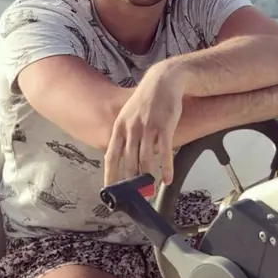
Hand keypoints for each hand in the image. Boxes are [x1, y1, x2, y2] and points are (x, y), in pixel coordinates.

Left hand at [104, 63, 184, 186]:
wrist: (163, 81)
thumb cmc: (146, 101)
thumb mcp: (128, 115)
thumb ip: (124, 135)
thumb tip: (121, 157)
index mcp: (120, 127)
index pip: (111, 156)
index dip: (110, 174)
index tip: (109, 190)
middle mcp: (131, 128)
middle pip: (129, 161)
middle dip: (131, 182)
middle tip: (135, 196)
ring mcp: (148, 127)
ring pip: (146, 159)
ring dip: (148, 178)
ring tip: (150, 190)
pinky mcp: (164, 126)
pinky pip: (164, 152)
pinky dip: (166, 168)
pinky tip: (167, 179)